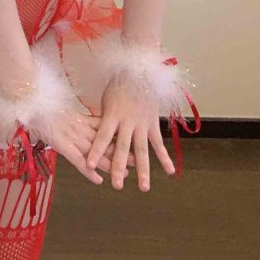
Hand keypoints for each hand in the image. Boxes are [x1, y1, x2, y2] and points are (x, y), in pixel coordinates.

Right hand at [41, 105, 135, 185]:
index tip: (131, 141)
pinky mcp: (63, 144)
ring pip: (96, 153)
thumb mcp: (59, 111)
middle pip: (105, 141)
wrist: (29, 103)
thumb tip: (78, 117)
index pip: (103, 129)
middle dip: (121, 151)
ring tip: (125, 175)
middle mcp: (80, 128)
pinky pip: (78, 160)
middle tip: (138, 159)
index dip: (116, 137)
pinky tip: (98, 181)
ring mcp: (73, 136)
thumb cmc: (40, 107)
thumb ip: (71, 116)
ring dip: (110, 164)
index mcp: (80, 119)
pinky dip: (88, 171)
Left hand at [85, 77, 175, 191]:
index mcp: (112, 114)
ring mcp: (142, 123)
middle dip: (119, 167)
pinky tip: (170, 172)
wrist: (140, 70)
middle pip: (122, 147)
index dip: (96, 150)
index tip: (88, 165)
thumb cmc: (118, 85)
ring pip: (142, 149)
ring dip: (143, 170)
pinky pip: (159, 143)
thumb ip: (103, 119)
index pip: (102, 136)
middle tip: (116, 186)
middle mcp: (127, 121)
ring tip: (143, 188)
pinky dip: (165, 157)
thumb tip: (93, 135)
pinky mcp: (153, 123)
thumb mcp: (106, 99)